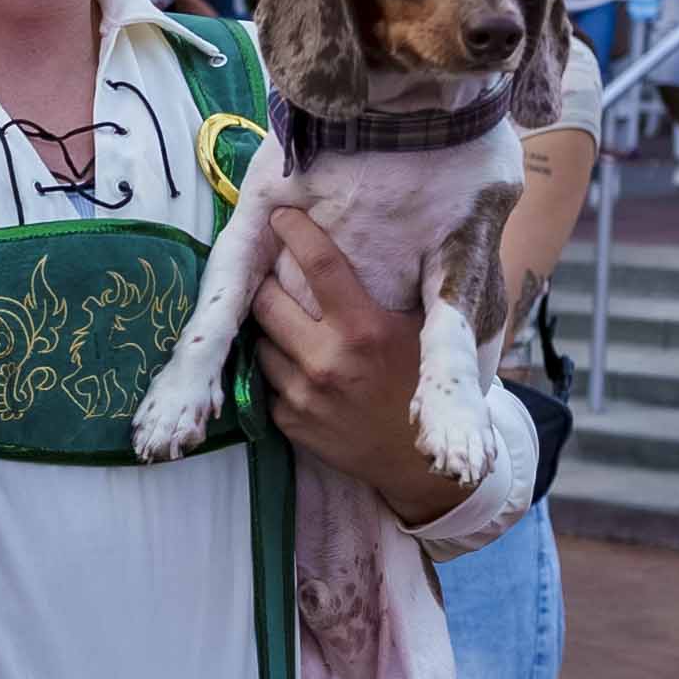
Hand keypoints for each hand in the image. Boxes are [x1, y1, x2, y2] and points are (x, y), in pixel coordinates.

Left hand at [251, 212, 474, 526]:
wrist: (418, 462)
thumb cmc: (419, 384)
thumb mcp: (417, 332)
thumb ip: (382, 294)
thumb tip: (358, 239)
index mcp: (364, 329)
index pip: (319, 264)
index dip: (295, 232)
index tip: (280, 216)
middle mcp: (328, 359)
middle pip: (267, 300)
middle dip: (266, 282)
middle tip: (273, 274)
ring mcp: (304, 394)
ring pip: (260, 341)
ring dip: (269, 329)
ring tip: (288, 325)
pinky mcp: (289, 423)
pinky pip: (266, 381)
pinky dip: (277, 369)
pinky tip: (297, 368)